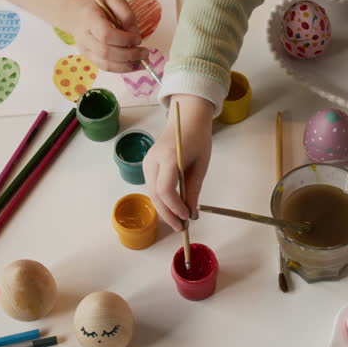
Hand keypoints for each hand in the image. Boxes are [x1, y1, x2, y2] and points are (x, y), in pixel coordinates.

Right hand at [70, 0, 148, 72]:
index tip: (138, 39)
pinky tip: (134, 65)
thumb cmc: (99, 7)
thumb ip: (127, 14)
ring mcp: (85, 49)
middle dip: (129, 55)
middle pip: (106, 52)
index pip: (106, 34)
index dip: (124, 40)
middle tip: (145, 53)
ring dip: (127, 66)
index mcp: (90, 19)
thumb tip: (135, 34)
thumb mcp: (115, 1)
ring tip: (143, 62)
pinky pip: (106, 67)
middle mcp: (84, 36)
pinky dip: (122, 69)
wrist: (78, 15)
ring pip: (106, 64)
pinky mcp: (89, 58)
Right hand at [143, 95, 213, 231]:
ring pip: (151, 193)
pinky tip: (173, 209)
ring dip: (164, 209)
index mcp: (168, 157)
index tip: (187, 217)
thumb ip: (194, 189)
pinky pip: (152, 187)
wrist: (186, 118)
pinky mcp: (147, 165)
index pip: (165, 189)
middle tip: (182, 228)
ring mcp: (147, 162)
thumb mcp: (201, 165)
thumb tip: (191, 213)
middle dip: (168, 214)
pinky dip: (162, 200)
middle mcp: (152, 160)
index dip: (174, 207)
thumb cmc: (197, 138)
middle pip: (155, 194)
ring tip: (179, 222)